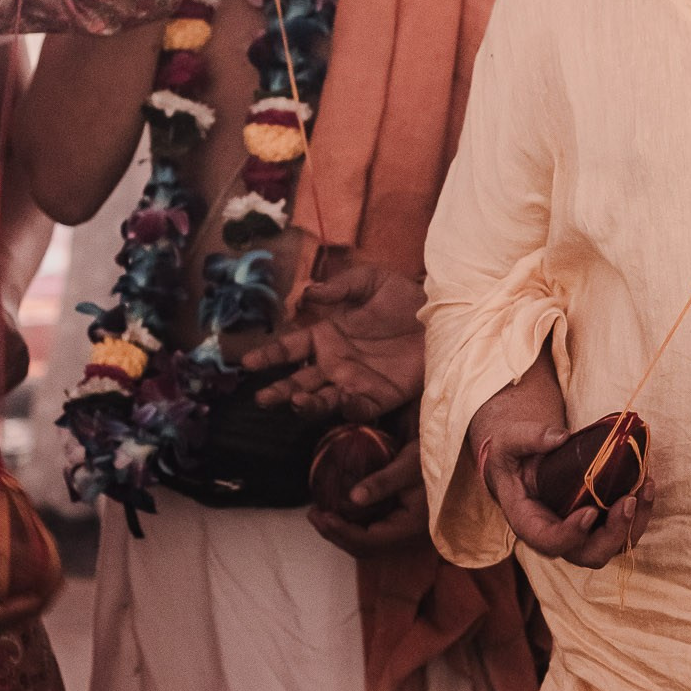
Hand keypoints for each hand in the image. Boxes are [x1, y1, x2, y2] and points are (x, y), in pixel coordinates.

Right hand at [244, 254, 423, 418]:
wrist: (443, 317)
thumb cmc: (404, 298)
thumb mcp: (371, 281)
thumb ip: (341, 287)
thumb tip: (308, 292)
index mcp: (326, 336)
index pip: (289, 348)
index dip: (268, 355)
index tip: (247, 362)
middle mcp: (334, 363)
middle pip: (299, 381)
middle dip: (280, 391)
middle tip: (263, 398)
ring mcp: (355, 382)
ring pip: (323, 400)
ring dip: (307, 404)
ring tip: (295, 402)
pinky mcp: (380, 397)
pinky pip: (359, 409)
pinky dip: (349, 409)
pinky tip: (343, 401)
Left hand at [310, 435, 433, 558]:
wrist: (457, 459)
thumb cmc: (435, 458)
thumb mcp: (408, 464)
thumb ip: (382, 482)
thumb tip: (351, 498)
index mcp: (411, 527)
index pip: (369, 541)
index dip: (341, 531)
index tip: (321, 515)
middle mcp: (407, 537)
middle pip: (364, 548)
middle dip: (335, 534)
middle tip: (313, 514)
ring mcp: (404, 533)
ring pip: (366, 543)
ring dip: (341, 531)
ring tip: (320, 512)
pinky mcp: (400, 525)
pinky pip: (371, 532)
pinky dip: (351, 524)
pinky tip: (338, 508)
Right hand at [480, 405, 655, 569]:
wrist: (523, 460)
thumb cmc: (512, 454)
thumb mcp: (509, 441)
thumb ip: (529, 438)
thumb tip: (560, 437)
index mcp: (529, 522)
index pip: (549, 542)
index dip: (571, 534)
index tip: (590, 512)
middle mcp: (558, 535)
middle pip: (590, 554)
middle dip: (614, 534)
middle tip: (628, 501)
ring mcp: (582, 533)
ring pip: (614, 546)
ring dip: (635, 522)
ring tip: (646, 486)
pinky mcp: (600, 522)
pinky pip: (625, 528)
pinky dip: (640, 510)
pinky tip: (647, 482)